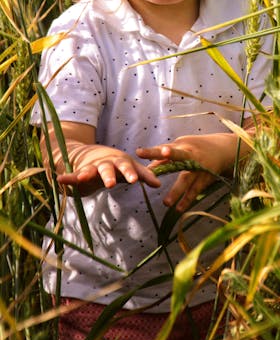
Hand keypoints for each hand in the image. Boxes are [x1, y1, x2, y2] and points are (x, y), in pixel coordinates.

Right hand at [41, 121, 160, 193]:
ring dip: (86, 174)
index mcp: (120, 162)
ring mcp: (92, 167)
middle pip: (108, 169)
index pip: (127, 168)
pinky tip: (60, 179)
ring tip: (83, 178)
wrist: (91, 154)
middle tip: (111, 184)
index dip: (131, 173)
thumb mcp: (129, 168)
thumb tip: (159, 184)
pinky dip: (67, 177)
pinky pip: (73, 176)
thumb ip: (143, 175)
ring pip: (90, 171)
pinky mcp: (79, 172)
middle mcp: (106, 163)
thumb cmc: (116, 164)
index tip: (134, 180)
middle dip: (109, 175)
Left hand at [136, 133, 240, 210]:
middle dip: (170, 157)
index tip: (139, 152)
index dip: (152, 151)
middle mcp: (191, 155)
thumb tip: (148, 168)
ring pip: (187, 179)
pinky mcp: (206, 178)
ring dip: (177, 191)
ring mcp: (199, 167)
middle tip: (159, 164)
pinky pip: (195, 191)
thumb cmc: (196, 148)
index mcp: (182, 146)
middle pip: (179, 156)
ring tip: (166, 203)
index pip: (164, 149)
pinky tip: (179, 209)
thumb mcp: (181, 147)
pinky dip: (187, 200)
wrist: (224, 150)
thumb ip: (165, 158)